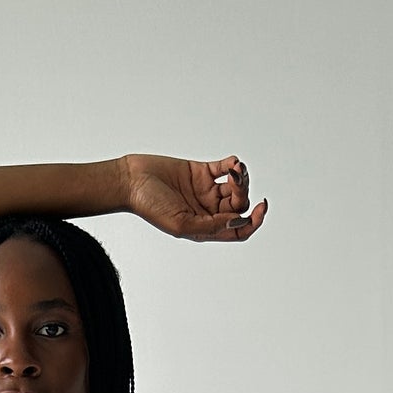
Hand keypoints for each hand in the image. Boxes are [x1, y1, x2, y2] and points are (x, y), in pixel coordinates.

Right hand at [120, 153, 267, 242]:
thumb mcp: (181, 224)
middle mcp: (208, 211)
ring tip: (235, 170)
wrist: (131, 180)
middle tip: (235, 181)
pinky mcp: (200, 171)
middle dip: (243, 193)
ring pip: (235, 186)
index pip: (238, 230)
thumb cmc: (149, 206)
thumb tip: (237, 222)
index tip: (261, 209)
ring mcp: (205, 190)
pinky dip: (233, 165)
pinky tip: (233, 163)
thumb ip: (210, 226)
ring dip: (241, 178)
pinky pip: (224, 168)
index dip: (254, 222)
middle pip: (239, 205)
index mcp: (206, 228)